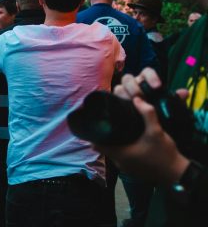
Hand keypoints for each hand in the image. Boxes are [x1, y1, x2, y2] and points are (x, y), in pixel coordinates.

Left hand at [94, 68, 190, 184]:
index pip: (97, 143)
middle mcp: (119, 162)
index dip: (94, 133)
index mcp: (120, 153)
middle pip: (104, 146)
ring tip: (116, 128)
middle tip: (107, 122)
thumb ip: (147, 114)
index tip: (97, 122)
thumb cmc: (164, 154)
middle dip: (104, 135)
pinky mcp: (132, 170)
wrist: (177, 173)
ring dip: (113, 142)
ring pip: (112, 152)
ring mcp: (125, 168)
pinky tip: (127, 140)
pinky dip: (121, 149)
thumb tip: (137, 98)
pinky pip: (120, 157)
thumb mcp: (156, 131)